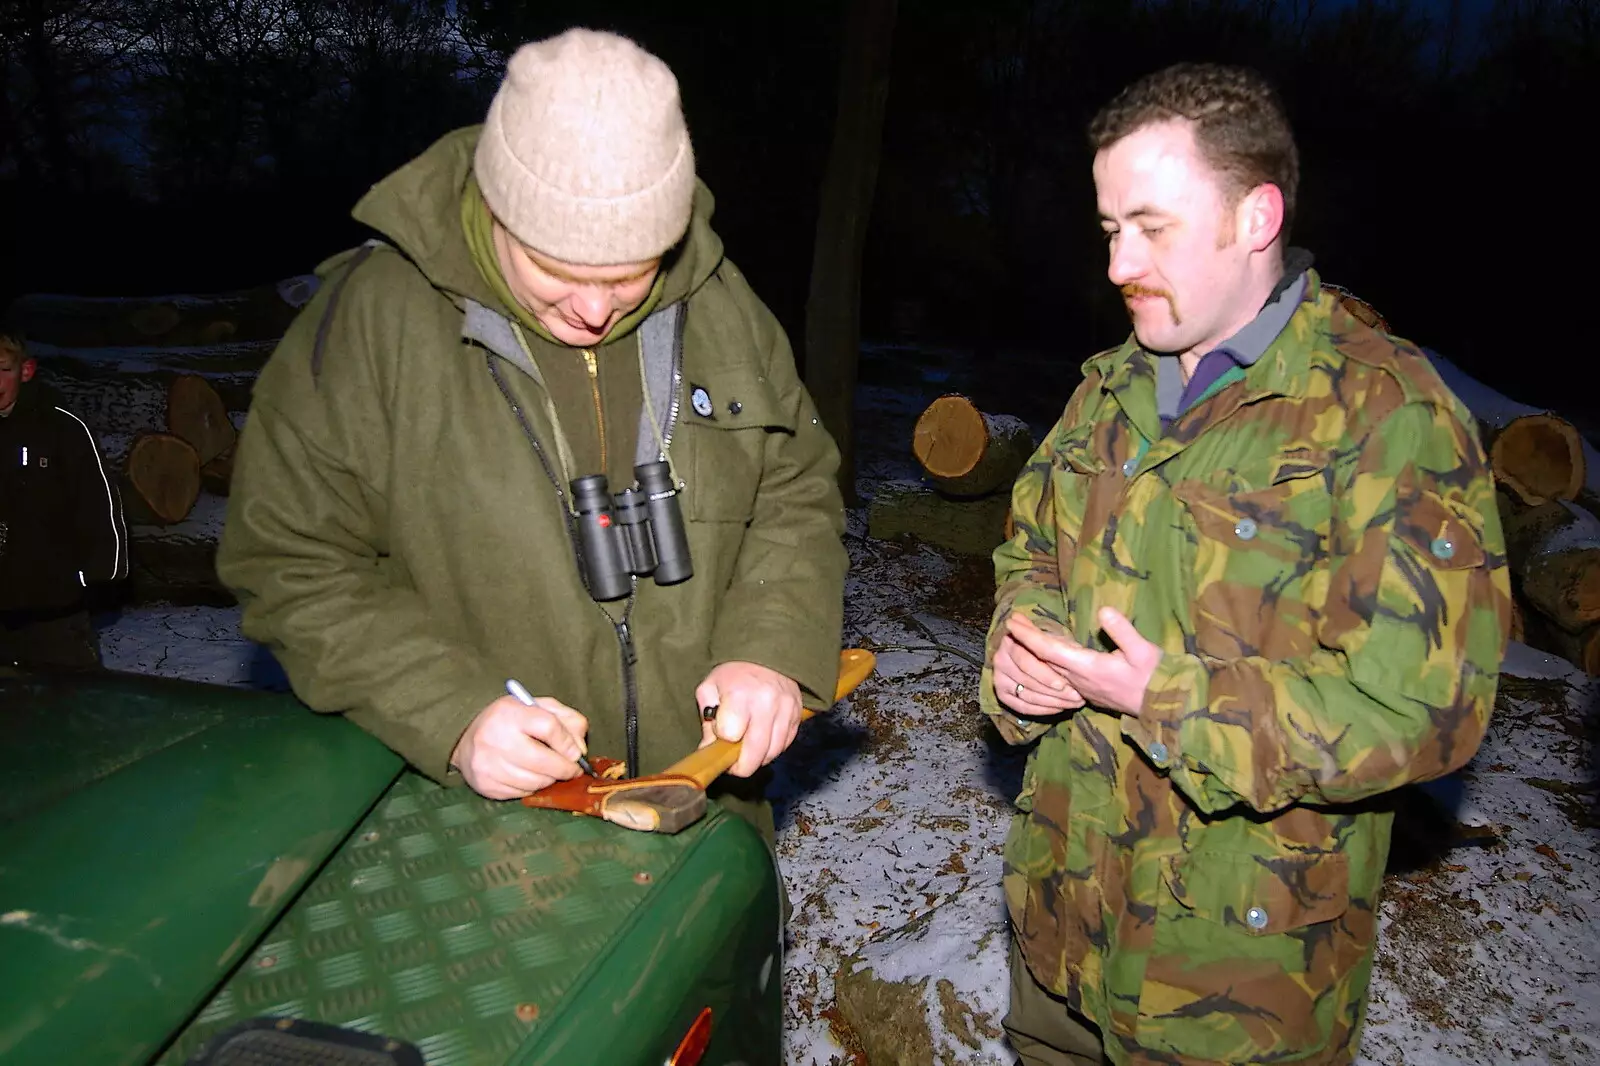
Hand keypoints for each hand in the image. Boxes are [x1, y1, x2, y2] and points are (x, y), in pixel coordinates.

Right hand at [450, 694, 589, 799]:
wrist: (467, 738)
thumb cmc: (511, 721)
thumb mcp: (538, 708)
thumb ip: (567, 720)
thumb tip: (579, 750)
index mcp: (511, 712)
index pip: (549, 727)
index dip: (568, 743)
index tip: (576, 753)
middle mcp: (496, 738)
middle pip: (544, 761)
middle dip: (565, 769)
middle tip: (572, 769)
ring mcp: (488, 764)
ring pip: (535, 782)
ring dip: (549, 779)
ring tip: (548, 770)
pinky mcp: (486, 785)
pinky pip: (522, 793)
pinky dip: (532, 787)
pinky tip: (529, 776)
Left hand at [696, 661, 802, 777]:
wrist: (767, 652)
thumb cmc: (734, 673)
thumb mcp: (709, 689)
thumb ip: (707, 721)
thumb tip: (709, 751)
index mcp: (739, 695)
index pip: (729, 735)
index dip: (722, 741)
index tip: (720, 737)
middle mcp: (766, 704)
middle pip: (754, 754)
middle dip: (741, 767)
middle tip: (732, 764)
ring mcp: (786, 711)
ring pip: (772, 753)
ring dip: (758, 759)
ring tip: (747, 751)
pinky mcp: (798, 715)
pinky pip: (785, 744)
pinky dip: (772, 749)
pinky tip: (762, 742)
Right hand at [994, 622, 1085, 716]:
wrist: (1044, 660)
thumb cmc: (1052, 647)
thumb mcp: (1051, 638)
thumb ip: (1035, 631)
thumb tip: (1016, 616)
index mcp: (1010, 642)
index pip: (1025, 662)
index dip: (1044, 675)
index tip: (1063, 684)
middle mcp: (1000, 660)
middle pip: (1026, 681)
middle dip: (1053, 691)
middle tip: (1076, 697)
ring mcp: (999, 678)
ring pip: (1026, 695)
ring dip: (1052, 701)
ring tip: (1074, 703)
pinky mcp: (1002, 694)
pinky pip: (1022, 707)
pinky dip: (1043, 710)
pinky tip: (1060, 708)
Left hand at [1005, 608, 1161, 716]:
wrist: (1162, 706)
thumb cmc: (1154, 677)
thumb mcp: (1143, 651)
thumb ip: (1123, 631)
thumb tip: (1103, 611)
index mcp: (1088, 668)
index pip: (1049, 651)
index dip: (1028, 636)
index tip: (1012, 622)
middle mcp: (1077, 680)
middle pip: (1042, 659)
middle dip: (1023, 641)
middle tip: (1010, 622)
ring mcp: (1080, 687)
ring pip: (1048, 668)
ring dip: (1032, 651)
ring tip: (1021, 634)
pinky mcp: (1086, 690)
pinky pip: (1057, 675)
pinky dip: (1045, 661)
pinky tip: (1042, 653)